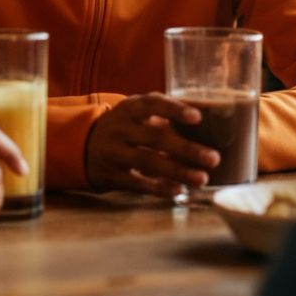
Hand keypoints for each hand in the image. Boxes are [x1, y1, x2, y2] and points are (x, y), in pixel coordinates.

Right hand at [84, 94, 219, 196]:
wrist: (81, 147)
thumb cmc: (124, 128)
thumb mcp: (135, 113)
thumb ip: (163, 114)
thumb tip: (210, 120)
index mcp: (129, 109)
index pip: (151, 104)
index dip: (174, 109)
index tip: (197, 117)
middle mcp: (120, 128)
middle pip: (154, 137)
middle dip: (186, 148)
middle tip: (214, 158)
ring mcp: (114, 152)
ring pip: (148, 161)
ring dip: (177, 171)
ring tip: (202, 178)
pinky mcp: (112, 176)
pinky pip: (138, 183)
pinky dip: (159, 188)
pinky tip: (178, 191)